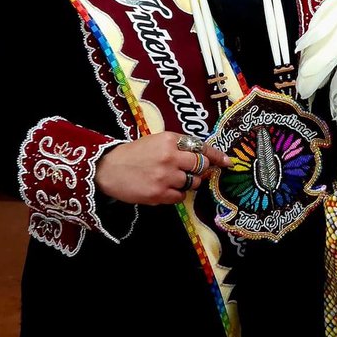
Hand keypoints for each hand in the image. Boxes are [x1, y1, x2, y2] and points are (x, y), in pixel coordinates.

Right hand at [95, 132, 228, 206]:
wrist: (109, 169)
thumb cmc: (134, 154)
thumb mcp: (156, 141)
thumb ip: (178, 146)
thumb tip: (203, 156)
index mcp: (169, 140)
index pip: (200, 147)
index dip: (217, 156)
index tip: (227, 161)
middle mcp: (169, 157)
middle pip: (201, 166)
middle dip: (199, 170)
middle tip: (189, 170)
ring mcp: (165, 177)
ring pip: (193, 183)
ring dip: (188, 183)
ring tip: (171, 179)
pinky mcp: (159, 194)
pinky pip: (180, 197)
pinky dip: (176, 194)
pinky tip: (163, 188)